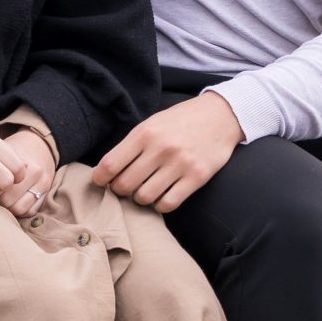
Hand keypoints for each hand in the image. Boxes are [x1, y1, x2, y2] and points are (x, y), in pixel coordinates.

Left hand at [0, 130, 56, 218]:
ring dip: (7, 209)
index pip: (0, 187)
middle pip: (8, 201)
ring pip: (20, 209)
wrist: (37, 144)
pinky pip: (30, 212)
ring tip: (0, 200)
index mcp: (22, 162)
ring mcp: (43, 184)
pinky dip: (19, 211)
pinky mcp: (47, 193)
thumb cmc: (11, 150)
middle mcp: (35, 173)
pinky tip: (12, 203)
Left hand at [92, 92, 242, 213]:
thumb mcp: (153, 123)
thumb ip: (132, 145)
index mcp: (145, 133)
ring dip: (140, 199)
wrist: (221, 115)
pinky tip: (161, 196)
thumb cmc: (181, 121)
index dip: (100, 179)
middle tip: (125, 187)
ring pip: (144, 197)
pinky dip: (159, 205)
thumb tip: (107, 171)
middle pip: (124, 185)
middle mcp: (160, 148)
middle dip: (120, 190)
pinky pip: (168, 204)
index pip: (110, 165)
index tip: (101, 182)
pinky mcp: (197, 177)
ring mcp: (180, 164)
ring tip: (144, 190)